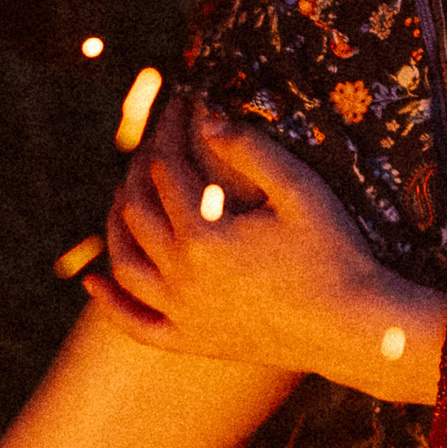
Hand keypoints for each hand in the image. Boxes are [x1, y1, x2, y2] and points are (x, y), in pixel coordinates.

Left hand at [86, 96, 443, 396]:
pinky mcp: (193, 342)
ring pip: (125, 265)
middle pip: (136, 211)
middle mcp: (182, 276)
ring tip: (121, 198)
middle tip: (155, 143)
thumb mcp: (301, 190)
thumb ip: (251, 150)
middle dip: (140, 169)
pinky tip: (93, 280)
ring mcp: (183, 314)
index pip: (166, 170)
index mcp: (205, 234)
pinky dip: (109, 303)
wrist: (353, 329)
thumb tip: (205, 120)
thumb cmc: (337, 253)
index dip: (170, 130)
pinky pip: (136, 326)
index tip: (180, 105)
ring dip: (114, 227)